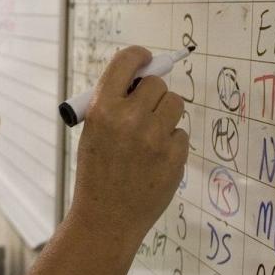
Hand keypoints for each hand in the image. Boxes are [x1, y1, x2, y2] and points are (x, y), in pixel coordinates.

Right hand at [69, 45, 187, 242]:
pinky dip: (171, 143)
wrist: (106, 217)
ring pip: (175, 104)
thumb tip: (143, 78)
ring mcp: (155, 137)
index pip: (127, 62)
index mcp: (102, 109)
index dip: (139, 56)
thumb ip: (114, 105)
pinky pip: (181, 134)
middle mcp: (129, 118)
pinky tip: (154, 160)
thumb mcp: (93, 133)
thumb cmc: (97, 173)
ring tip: (149, 137)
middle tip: (144, 112)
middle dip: (153, 94)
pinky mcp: (174, 156)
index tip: (146, 59)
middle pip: (158, 84)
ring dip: (165, 115)